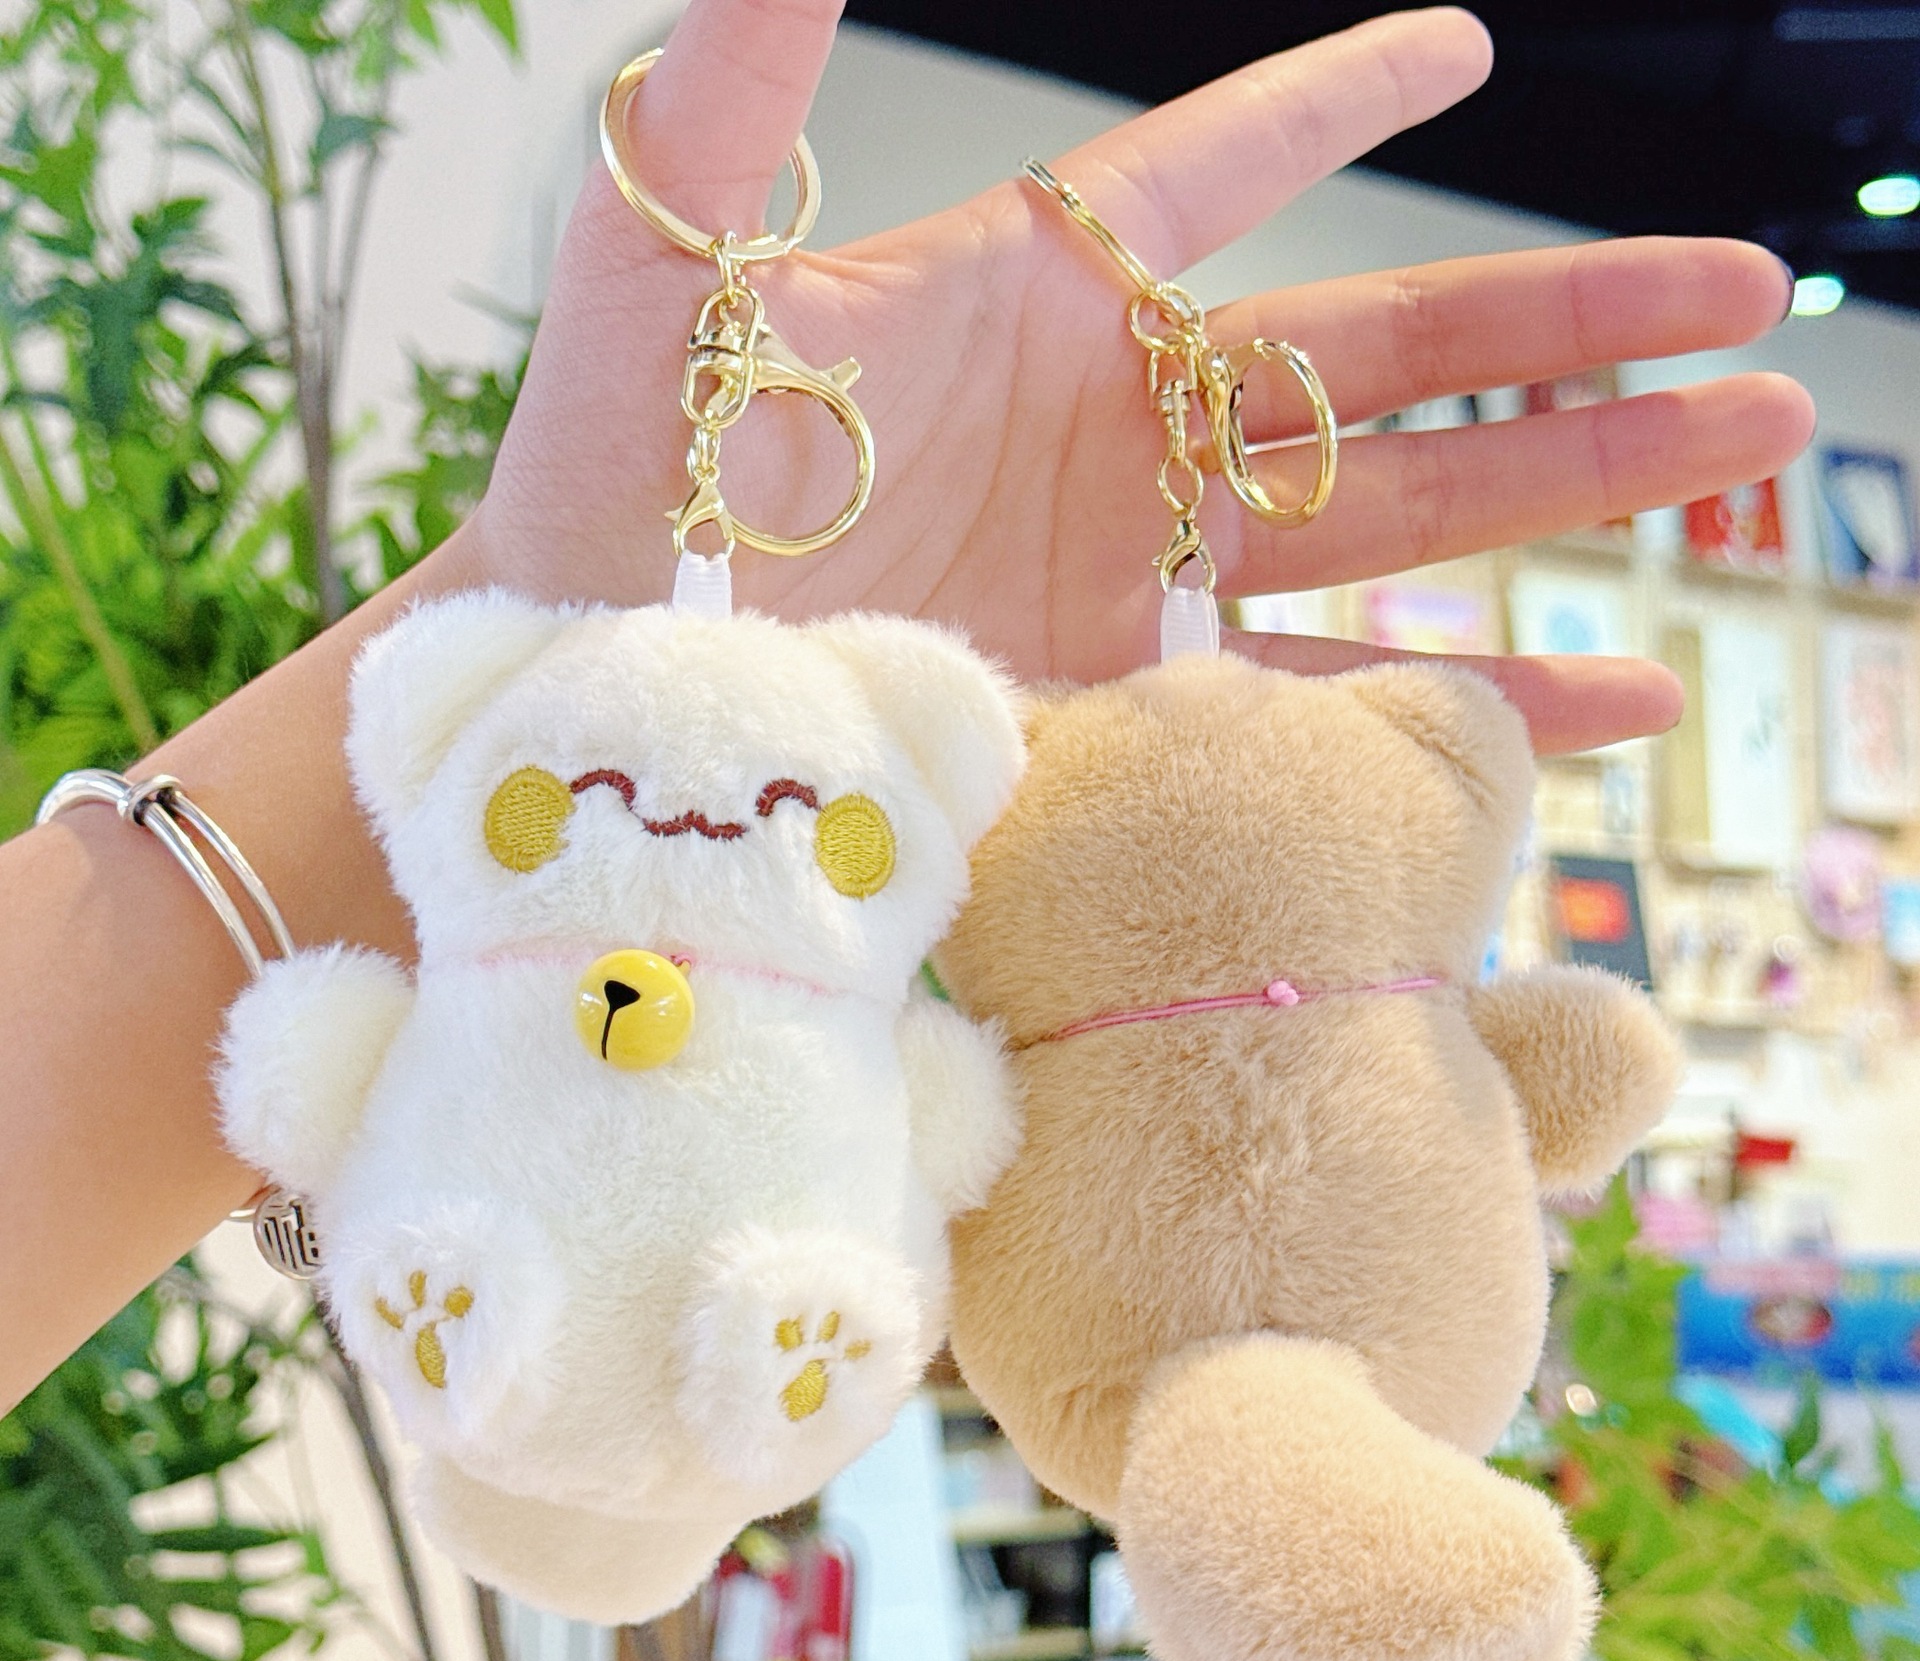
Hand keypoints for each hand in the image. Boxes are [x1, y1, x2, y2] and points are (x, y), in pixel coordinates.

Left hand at [465, 1, 1811, 753]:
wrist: (594, 698)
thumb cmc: (599, 485)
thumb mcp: (657, 277)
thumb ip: (726, 92)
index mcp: (1026, 301)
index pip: (1207, 177)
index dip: (1332, 100)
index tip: (1463, 37)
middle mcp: (1113, 436)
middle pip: (1385, 360)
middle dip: (1573, 328)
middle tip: (1750, 308)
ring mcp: (1140, 584)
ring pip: (1398, 524)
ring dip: (1575, 495)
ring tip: (1746, 459)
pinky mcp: (1139, 718)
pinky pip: (1327, 705)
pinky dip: (1465, 704)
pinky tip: (1606, 703)